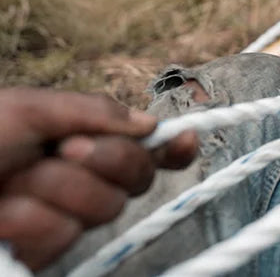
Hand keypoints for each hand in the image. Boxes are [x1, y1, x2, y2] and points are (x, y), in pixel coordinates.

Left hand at [0, 88, 197, 269]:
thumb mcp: (28, 109)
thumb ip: (92, 111)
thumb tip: (146, 123)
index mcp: (80, 139)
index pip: (142, 147)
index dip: (171, 147)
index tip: (180, 138)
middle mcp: (79, 178)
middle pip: (138, 177)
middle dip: (107, 161)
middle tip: (66, 149)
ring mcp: (61, 217)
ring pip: (102, 208)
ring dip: (54, 190)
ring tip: (13, 182)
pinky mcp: (40, 251)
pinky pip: (63, 235)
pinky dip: (30, 219)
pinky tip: (3, 213)